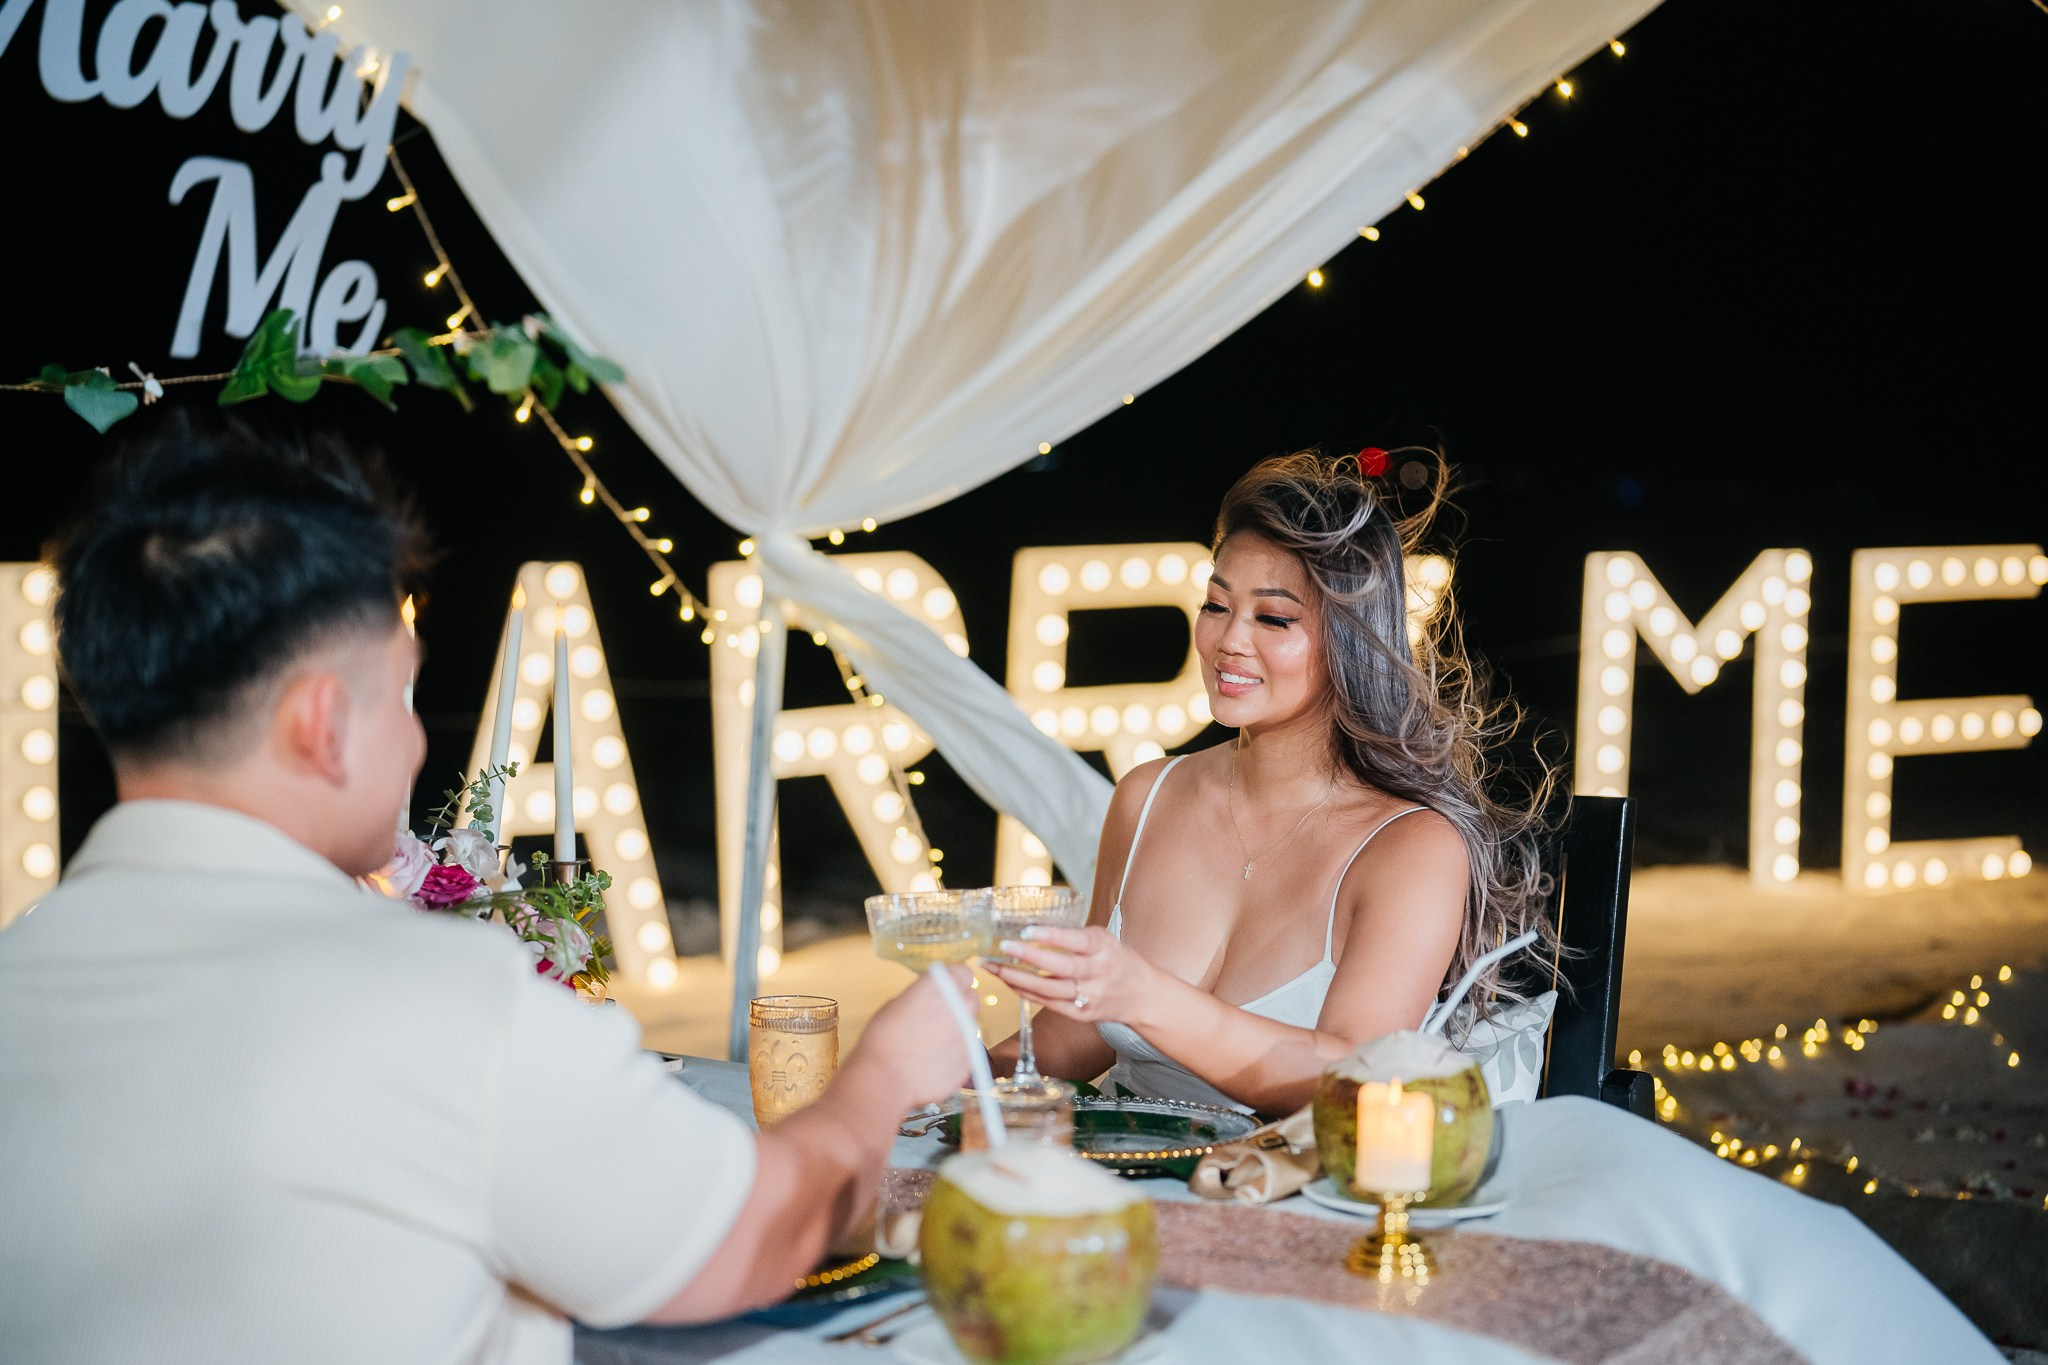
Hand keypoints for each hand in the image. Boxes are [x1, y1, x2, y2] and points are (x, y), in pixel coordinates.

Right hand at [845, 965, 976, 1108]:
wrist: (885, 1080)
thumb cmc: (883, 1040)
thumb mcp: (897, 1003)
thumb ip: (922, 996)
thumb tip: (930, 998)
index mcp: (942, 985)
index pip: (963, 973)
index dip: (953, 982)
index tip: (944, 990)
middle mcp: (961, 1005)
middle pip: (970, 998)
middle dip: (957, 1006)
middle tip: (935, 1019)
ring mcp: (969, 1033)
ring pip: (968, 1026)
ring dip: (954, 1031)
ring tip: (928, 1046)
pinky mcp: (970, 1058)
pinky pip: (966, 1051)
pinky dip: (954, 1054)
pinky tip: (932, 1062)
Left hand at [984, 925, 1155, 1025]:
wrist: (1142, 996)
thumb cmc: (1118, 961)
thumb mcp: (1104, 940)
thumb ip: (1074, 936)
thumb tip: (1033, 926)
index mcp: (1104, 950)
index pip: (1078, 942)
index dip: (1053, 936)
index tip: (1028, 929)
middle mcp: (1097, 975)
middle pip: (1060, 968)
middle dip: (1028, 958)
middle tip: (1002, 947)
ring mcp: (1089, 998)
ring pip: (1048, 990)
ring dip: (1017, 978)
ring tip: (994, 967)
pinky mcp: (1081, 1014)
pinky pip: (1047, 1003)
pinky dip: (1025, 992)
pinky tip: (1008, 981)